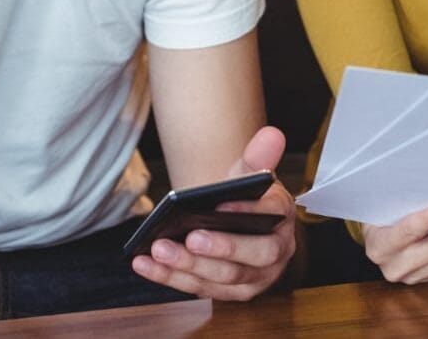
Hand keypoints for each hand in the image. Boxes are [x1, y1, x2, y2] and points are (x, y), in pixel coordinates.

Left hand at [131, 127, 297, 300]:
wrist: (234, 219)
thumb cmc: (244, 197)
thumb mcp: (250, 174)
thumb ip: (258, 156)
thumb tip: (271, 134)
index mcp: (282, 219)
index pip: (272, 216)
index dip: (247, 210)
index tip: (220, 204)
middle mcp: (275, 254)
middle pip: (251, 258)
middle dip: (219, 249)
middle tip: (189, 238)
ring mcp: (254, 278)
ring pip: (223, 278)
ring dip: (188, 266)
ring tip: (159, 248)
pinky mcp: (228, 292)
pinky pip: (199, 287)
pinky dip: (170, 277)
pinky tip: (145, 263)